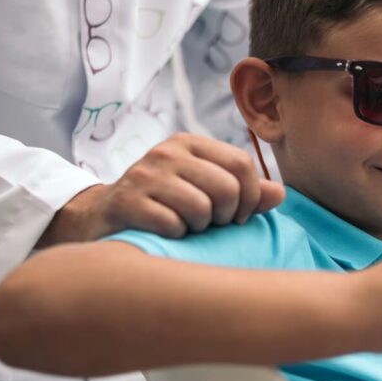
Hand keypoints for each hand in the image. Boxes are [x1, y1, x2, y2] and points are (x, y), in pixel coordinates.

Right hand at [38, 133, 284, 245]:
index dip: (251, 197)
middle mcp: (167, 153)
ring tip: (185, 226)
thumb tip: (280, 194)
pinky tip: (163, 232)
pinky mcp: (127, 201)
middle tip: (211, 223)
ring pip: (201, 208)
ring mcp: (144, 175)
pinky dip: (175, 236)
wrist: (101, 219)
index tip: (239, 216)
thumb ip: (243, 192)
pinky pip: (173, 225)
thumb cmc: (163, 206)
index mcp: (190, 144)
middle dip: (227, 215)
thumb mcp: (203, 191)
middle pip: (227, 187)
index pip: (242, 165)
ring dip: (199, 227)